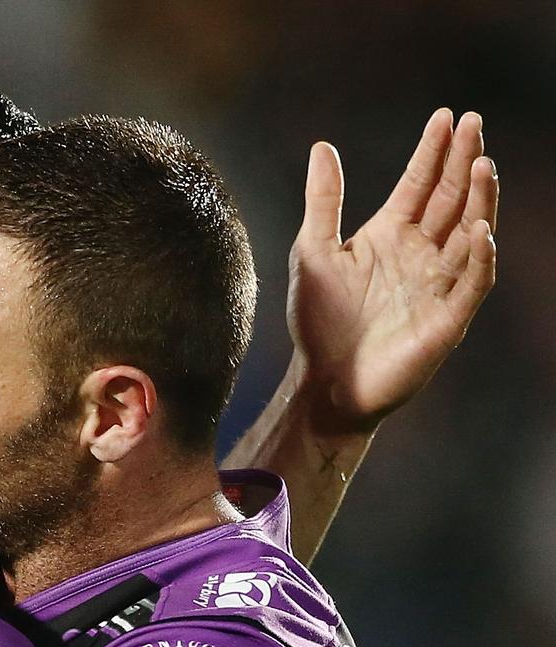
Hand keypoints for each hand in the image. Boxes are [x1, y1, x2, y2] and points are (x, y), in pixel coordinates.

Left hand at [288, 108, 497, 432]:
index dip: (433, 151)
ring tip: (483, 165)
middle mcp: (421, 253)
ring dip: (478, 200)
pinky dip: (479, 259)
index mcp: (390, 234)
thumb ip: (324, 200)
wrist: (324, 380)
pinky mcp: (448, 319)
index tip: (445, 116)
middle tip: (474, 123)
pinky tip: (479, 233)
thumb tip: (322, 145)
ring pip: (469, 233)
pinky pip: (471, 284)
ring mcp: (438, 284)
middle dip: (463, 162)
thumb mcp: (314, 250)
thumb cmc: (319, 319)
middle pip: (450, 199)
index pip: (420, 183)